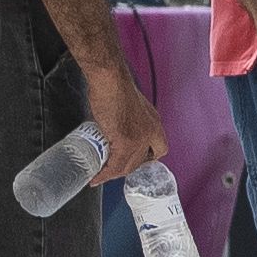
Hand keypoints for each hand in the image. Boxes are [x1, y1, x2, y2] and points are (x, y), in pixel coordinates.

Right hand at [87, 64, 166, 179]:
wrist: (110, 80)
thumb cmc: (115, 86)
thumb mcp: (130, 105)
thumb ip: (129, 119)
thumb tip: (114, 127)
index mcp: (154, 122)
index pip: (159, 148)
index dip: (145, 158)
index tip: (132, 161)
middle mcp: (152, 132)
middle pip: (143, 160)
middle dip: (127, 167)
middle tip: (111, 169)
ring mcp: (140, 139)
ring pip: (129, 166)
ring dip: (114, 173)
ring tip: (101, 175)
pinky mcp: (126, 142)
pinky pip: (116, 165)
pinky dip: (106, 174)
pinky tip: (97, 176)